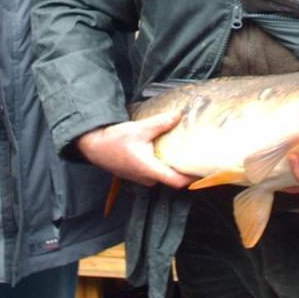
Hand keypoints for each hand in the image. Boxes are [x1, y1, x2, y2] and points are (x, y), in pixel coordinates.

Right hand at [76, 112, 193, 189]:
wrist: (93, 146)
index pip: (178, 182)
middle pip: (173, 179)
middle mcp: (147, 179)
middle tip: (198, 155)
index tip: (205, 169)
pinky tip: (165, 151)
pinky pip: (155, 172)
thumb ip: (160, 123)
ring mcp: (142, 178)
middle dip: (184, 168)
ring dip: (172, 165)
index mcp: (150, 170)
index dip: (193, 178)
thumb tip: (178, 115)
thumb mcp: (139, 128)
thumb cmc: (114, 139)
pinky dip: (162, 164)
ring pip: (163, 175)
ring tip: (184, 151)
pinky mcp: (137, 174)